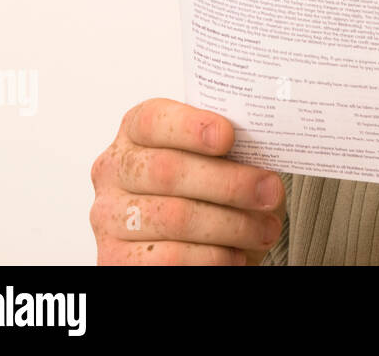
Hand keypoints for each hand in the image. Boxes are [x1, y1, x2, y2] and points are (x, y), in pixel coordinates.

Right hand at [90, 98, 285, 264]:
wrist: (198, 237)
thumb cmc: (212, 186)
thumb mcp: (222, 156)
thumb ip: (232, 145)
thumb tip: (264, 142)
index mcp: (137, 131)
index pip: (152, 120)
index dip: (190, 127)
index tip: (228, 137)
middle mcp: (114, 170)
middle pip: (168, 171)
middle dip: (229, 183)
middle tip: (269, 192)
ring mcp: (109, 215)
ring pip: (174, 217)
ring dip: (231, 225)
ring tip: (265, 229)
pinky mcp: (115, 259)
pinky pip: (169, 258)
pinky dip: (211, 257)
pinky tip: (236, 254)